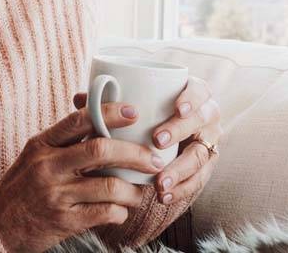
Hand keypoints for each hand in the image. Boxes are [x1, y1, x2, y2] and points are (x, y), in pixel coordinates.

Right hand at [0, 102, 167, 251]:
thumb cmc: (22, 185)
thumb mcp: (35, 155)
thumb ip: (64, 139)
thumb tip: (101, 116)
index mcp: (42, 144)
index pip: (79, 120)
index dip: (110, 113)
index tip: (134, 112)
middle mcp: (48, 167)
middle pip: (101, 150)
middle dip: (135, 153)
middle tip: (154, 159)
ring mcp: (56, 195)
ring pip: (109, 186)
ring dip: (133, 190)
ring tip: (141, 190)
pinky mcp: (64, 221)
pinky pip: (104, 213)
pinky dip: (120, 211)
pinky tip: (121, 210)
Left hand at [72, 76, 221, 205]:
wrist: (164, 139)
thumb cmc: (146, 115)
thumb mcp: (131, 108)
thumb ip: (108, 102)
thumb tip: (80, 98)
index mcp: (191, 94)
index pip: (200, 90)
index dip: (192, 98)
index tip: (177, 108)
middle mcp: (205, 116)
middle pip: (202, 121)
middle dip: (180, 130)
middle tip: (157, 141)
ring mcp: (207, 142)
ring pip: (201, 155)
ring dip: (180, 169)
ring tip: (159, 181)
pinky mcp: (204, 167)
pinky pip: (198, 181)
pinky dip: (181, 189)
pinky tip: (164, 196)